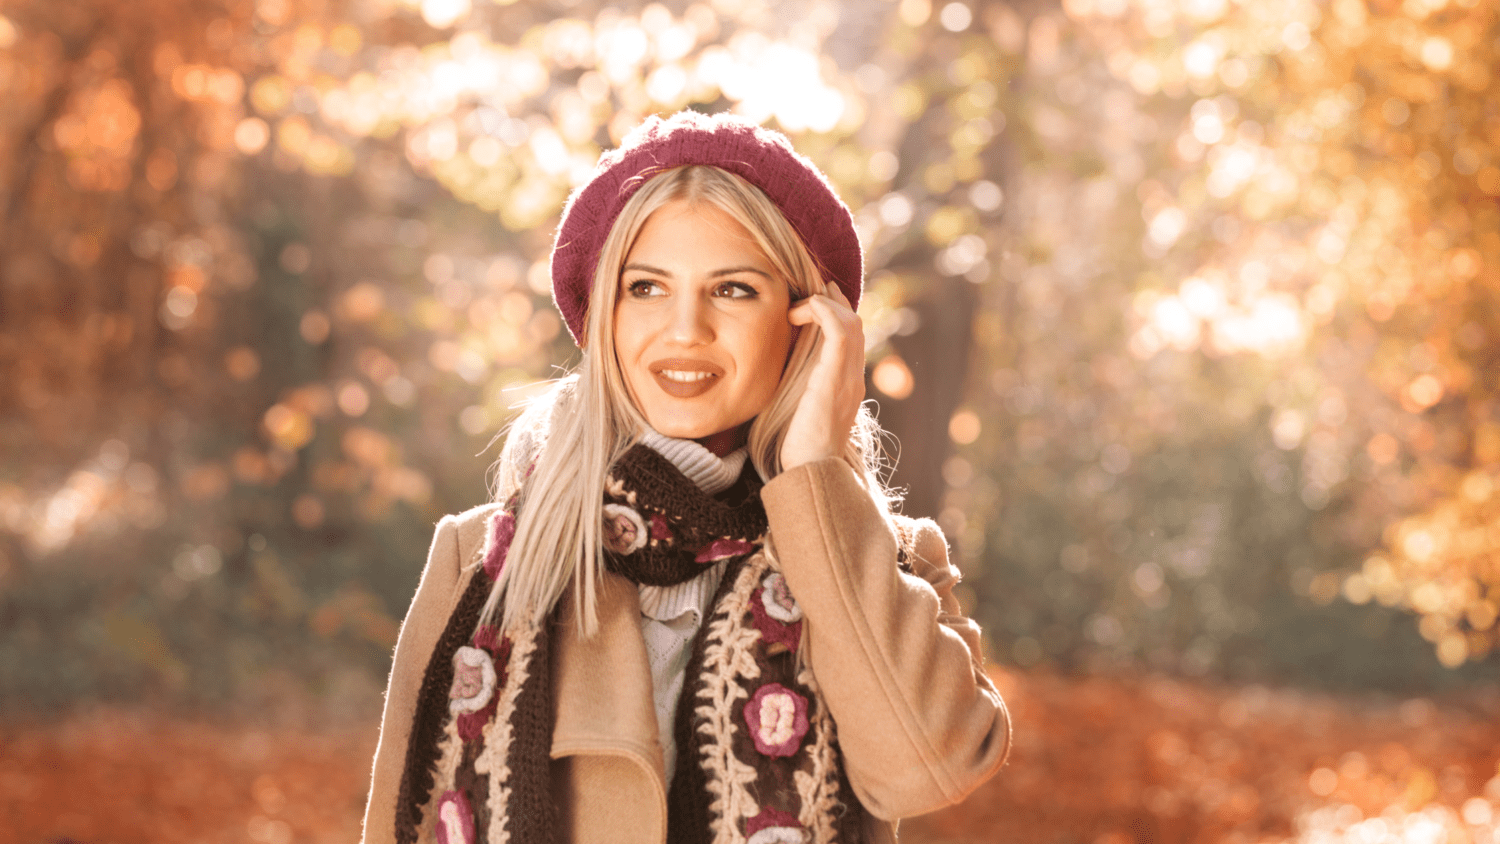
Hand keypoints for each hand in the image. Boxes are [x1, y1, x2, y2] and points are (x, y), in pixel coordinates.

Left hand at [780, 286, 865, 470]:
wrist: (809, 470)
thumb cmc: (796, 447)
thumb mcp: (795, 410)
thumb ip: (794, 388)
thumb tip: (772, 372)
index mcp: (844, 384)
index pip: (849, 338)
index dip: (833, 313)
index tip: (809, 303)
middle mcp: (852, 377)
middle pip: (854, 323)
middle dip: (832, 301)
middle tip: (809, 291)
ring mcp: (848, 376)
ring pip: (850, 321)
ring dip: (824, 304)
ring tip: (798, 305)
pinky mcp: (837, 377)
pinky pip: (840, 330)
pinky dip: (822, 312)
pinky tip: (798, 313)